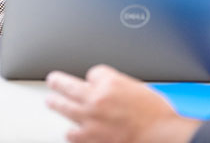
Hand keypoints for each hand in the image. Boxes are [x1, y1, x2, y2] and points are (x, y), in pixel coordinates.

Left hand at [46, 65, 200, 142]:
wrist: (159, 136)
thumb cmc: (155, 115)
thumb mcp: (139, 88)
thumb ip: (120, 86)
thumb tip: (109, 89)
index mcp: (111, 82)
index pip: (93, 72)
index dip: (95, 77)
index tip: (93, 80)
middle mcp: (96, 98)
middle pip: (69, 85)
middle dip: (59, 82)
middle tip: (53, 80)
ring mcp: (89, 119)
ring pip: (64, 107)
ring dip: (56, 103)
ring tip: (51, 101)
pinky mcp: (88, 138)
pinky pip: (71, 133)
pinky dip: (72, 131)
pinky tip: (71, 130)